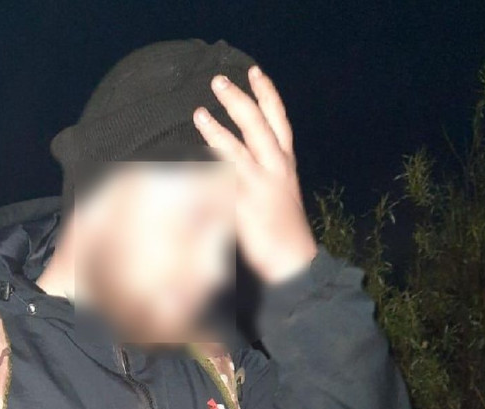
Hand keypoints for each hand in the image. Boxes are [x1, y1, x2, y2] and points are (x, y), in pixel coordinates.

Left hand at [193, 66, 316, 283]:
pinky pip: (224, 184)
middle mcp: (276, 169)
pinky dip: (208, 171)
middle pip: (258, 125)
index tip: (254, 71)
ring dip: (218, 129)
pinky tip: (190, 159)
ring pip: (239, 150)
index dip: (267, 93)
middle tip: (218, 81)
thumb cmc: (282, 227)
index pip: (278, 120)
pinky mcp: (245, 207)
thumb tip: (229, 161)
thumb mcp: (277, 192)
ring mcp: (260, 186)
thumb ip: (257, 173)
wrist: (293, 261)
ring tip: (199, 112)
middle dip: (239, 99)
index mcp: (284, 163)